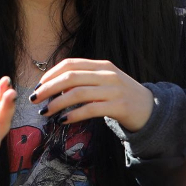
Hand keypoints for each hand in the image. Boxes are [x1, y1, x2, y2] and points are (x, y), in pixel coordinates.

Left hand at [29, 58, 153, 131]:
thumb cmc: (122, 95)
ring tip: (45, 112)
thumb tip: (56, 86)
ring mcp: (114, 90)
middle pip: (71, 77)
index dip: (51, 74)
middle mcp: (107, 74)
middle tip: (35, 98)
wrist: (151, 108)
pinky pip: (90, 110)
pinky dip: (73, 115)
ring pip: (78, 93)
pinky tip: (63, 120)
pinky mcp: (118, 106)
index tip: (39, 85)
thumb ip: (85, 80)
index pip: (71, 64)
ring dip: (57, 103)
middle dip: (49, 88)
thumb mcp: (105, 81)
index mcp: (102, 65)